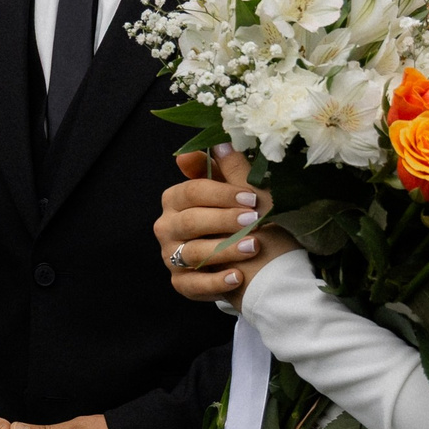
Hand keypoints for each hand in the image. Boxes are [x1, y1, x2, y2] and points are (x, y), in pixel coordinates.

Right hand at [157, 146, 299, 302]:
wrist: (260, 264)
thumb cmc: (250, 222)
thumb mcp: (245, 193)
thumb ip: (231, 169)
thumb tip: (220, 143)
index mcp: (177, 200)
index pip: (191, 192)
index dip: (221, 194)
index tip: (250, 197)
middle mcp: (168, 228)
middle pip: (190, 221)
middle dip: (223, 220)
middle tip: (253, 220)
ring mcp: (172, 257)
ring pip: (193, 253)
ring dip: (225, 250)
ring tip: (254, 247)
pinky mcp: (181, 284)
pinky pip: (193, 285)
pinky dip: (216, 282)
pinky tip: (238, 277)